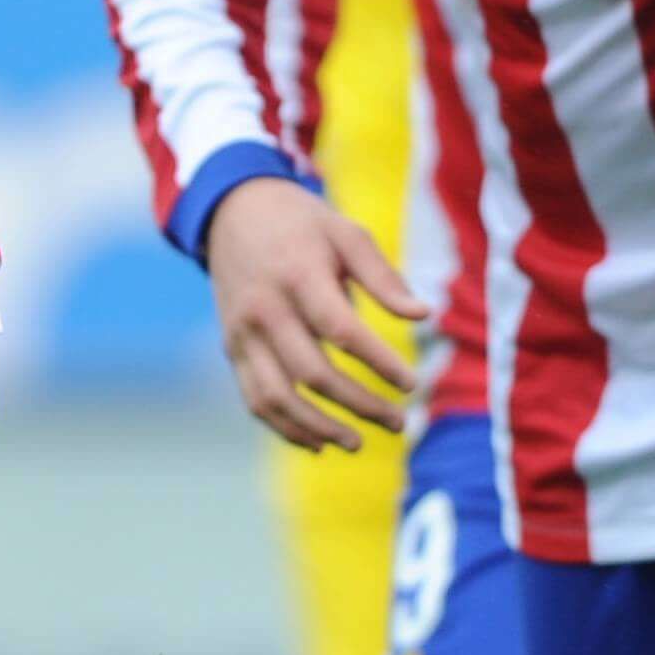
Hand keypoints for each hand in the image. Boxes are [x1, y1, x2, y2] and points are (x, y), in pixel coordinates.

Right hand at [204, 176, 425, 453]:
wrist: (233, 211)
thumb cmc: (302, 224)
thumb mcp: (345, 233)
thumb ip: (383, 277)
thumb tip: (422, 316)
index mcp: (297, 275)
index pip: (340, 330)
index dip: (378, 362)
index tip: (411, 383)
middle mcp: (264, 308)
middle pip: (312, 372)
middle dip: (359, 404)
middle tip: (399, 422)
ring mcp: (242, 331)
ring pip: (277, 396)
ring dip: (319, 428)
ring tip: (358, 443)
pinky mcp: (231, 347)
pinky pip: (254, 398)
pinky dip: (284, 427)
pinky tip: (318, 442)